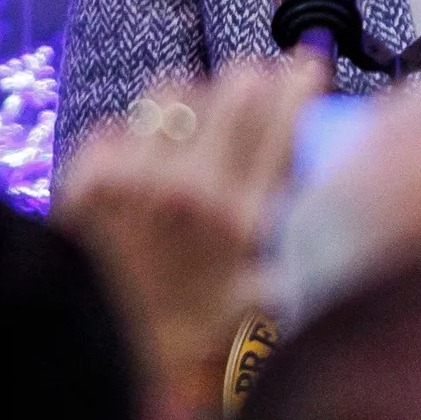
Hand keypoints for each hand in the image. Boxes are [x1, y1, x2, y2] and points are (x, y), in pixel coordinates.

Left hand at [55, 57, 326, 412]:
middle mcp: (194, 186)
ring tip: (196, 123)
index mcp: (241, 217)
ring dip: (192, 100)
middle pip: (236, 83)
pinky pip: (122, 124)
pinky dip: (135, 136)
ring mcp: (138, 174)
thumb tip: (334, 235)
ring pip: (176, 89)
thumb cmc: (174, 334)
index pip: (283, 115)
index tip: (305, 69)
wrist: (86, 349)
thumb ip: (295, 270)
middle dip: (252, 79)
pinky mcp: (92, 173)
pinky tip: (142, 161)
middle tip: (255, 90)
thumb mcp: (250, 312)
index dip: (300, 80)